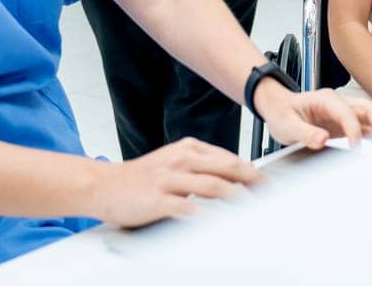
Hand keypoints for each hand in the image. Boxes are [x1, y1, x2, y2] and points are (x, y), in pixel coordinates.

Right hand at [89, 137, 260, 226]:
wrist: (102, 185)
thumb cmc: (140, 178)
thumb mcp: (172, 163)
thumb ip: (199, 168)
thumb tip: (231, 180)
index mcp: (187, 149)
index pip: (228, 158)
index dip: (251, 171)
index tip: (267, 184)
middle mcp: (181, 159)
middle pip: (226, 168)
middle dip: (252, 181)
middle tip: (269, 194)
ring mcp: (169, 178)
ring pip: (213, 185)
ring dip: (238, 197)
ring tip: (255, 208)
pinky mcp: (159, 199)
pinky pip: (189, 208)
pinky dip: (208, 215)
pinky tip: (220, 222)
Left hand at [255, 83, 371, 149]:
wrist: (277, 108)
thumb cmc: (282, 113)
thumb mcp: (287, 125)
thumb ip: (305, 133)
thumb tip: (323, 139)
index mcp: (325, 99)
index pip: (347, 113)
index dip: (353, 130)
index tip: (355, 148)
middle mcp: (338, 103)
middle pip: (366, 108)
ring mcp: (342, 112)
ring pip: (368, 115)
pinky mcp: (343, 123)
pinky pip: (362, 126)